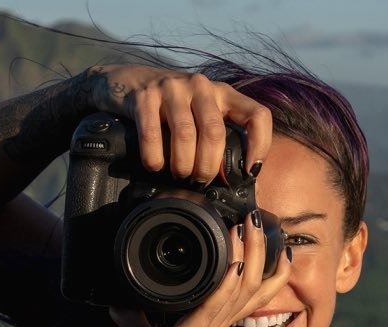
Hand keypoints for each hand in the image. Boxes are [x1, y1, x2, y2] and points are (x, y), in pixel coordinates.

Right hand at [89, 65, 271, 183]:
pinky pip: (152, 135)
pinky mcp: (145, 96)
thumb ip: (216, 138)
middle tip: (199, 181)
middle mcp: (201, 86)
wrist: (128, 83)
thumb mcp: (200, 116)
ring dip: (182, 165)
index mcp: (222, 94)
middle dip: (207, 166)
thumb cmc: (170, 111)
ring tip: (177, 175)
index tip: (249, 172)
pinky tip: (153, 166)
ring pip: (185, 135)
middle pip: (214, 133)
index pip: (256, 115)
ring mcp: (173, 88)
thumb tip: (230, 181)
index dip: (259, 145)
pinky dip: (154, 158)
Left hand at [111, 212, 292, 326]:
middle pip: (253, 283)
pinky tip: (233, 264)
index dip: (260, 263)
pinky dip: (226, 284)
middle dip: (259, 249)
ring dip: (248, 256)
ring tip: (248, 228)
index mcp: (211, 324)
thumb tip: (119, 301)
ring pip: (242, 289)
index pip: (247, 289)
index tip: (258, 235)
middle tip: (257, 218)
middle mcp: (216, 326)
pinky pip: (217, 307)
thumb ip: (136, 318)